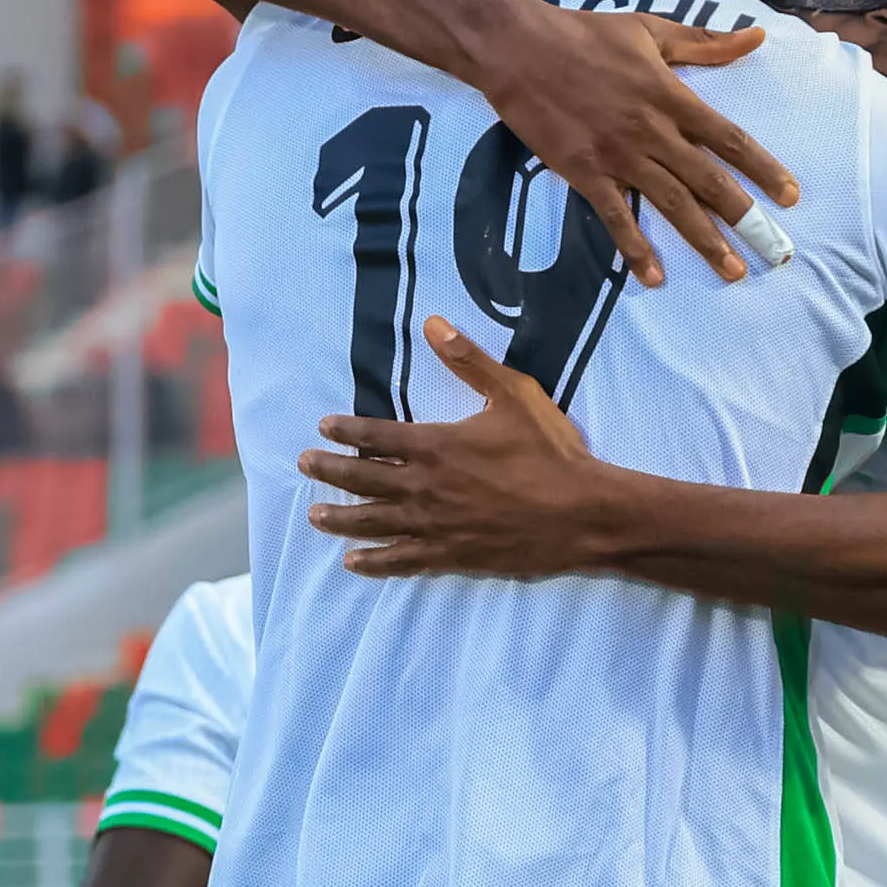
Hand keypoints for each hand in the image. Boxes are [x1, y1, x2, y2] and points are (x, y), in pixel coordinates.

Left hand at [302, 319, 613, 579]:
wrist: (581, 514)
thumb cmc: (551, 452)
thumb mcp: (513, 394)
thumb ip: (469, 361)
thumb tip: (432, 323)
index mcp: (436, 445)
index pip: (375, 436)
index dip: (345, 430)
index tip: (323, 426)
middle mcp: (425, 487)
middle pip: (362, 480)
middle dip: (329, 471)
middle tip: (304, 465)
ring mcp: (435, 526)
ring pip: (374, 522)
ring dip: (340, 519)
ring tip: (315, 516)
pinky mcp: (452, 556)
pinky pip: (402, 560)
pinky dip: (375, 561)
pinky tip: (354, 563)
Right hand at [460, 1, 797, 287]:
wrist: (519, 48)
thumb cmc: (585, 34)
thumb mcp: (650, 30)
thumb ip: (705, 43)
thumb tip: (756, 37)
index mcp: (671, 96)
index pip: (729, 138)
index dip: (763, 168)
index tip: (789, 196)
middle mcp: (652, 131)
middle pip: (708, 180)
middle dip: (743, 217)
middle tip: (772, 250)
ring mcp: (619, 156)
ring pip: (671, 205)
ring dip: (704, 241)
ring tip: (731, 271)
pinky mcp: (586, 173)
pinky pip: (617, 217)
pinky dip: (635, 249)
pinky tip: (654, 277)